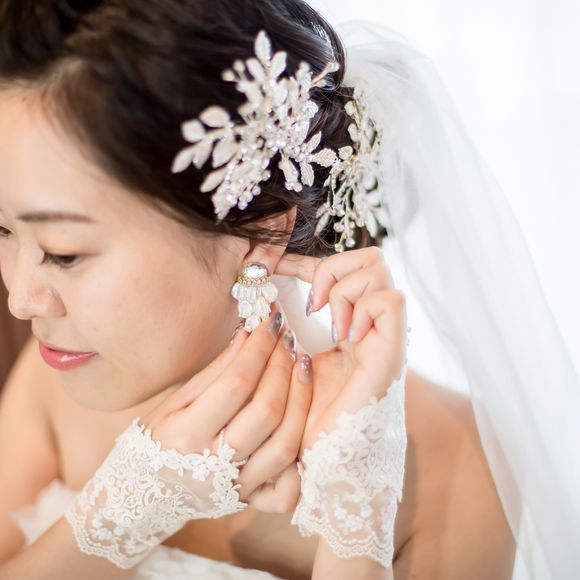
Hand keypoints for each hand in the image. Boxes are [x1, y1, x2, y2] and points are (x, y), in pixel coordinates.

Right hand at [139, 302, 311, 511]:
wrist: (140, 497)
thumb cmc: (154, 441)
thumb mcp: (173, 402)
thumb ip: (213, 372)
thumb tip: (247, 337)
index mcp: (186, 434)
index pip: (236, 384)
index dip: (259, 348)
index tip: (272, 323)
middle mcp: (213, 465)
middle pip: (267, 412)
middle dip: (283, 367)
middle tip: (288, 342)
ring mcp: (235, 488)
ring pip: (285, 444)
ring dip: (301, 400)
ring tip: (302, 368)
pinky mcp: (249, 503)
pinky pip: (287, 488)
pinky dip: (299, 459)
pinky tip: (300, 423)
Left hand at [274, 246, 407, 454]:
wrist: (328, 460)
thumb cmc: (308, 417)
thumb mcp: (294, 362)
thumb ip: (292, 331)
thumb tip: (272, 303)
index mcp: (349, 325)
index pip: (340, 269)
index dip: (306, 261)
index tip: (274, 267)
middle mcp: (371, 325)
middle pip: (370, 257)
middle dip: (332, 269)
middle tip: (313, 305)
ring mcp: (384, 335)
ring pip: (378, 268)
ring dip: (343, 290)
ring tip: (330, 328)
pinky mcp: (391, 352)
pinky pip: (389, 300)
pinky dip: (362, 309)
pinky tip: (345, 337)